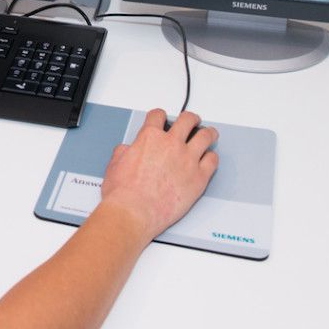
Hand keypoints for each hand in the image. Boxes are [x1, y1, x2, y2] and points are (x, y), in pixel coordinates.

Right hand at [99, 109, 217, 244]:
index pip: (158, 116)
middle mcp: (171, 144)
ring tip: (209, 134)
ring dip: (208, 133)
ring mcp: (188, 159)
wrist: (134, 212)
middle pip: (187, 120)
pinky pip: (213, 161)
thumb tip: (127, 151)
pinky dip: (211, 157)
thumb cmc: (124, 193)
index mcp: (150, 137)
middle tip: (192, 121)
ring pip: (206, 136)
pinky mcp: (199, 177)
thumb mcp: (115, 164)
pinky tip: (209, 158)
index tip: (161, 118)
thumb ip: (124, 152)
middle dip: (190, 119)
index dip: (159, 116)